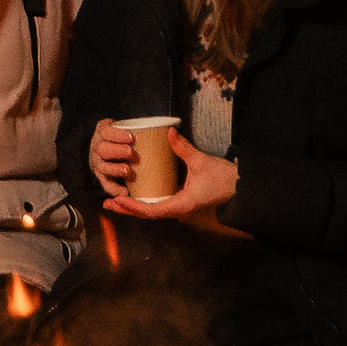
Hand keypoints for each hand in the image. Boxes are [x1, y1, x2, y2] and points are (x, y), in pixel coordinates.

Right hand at [88, 119, 137, 198]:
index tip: (132, 137)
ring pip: (102, 167)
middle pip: (102, 149)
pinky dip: (114, 189)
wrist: (115, 149)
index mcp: (103, 132)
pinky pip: (106, 185)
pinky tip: (125, 191)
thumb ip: (144, 130)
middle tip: (131, 153)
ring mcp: (98, 163)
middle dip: (117, 151)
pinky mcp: (102, 178)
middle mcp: (97, 147)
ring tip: (128, 171)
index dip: (117, 135)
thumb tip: (171, 131)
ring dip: (115, 169)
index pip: (105, 131)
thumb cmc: (127, 138)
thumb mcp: (128, 128)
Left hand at [108, 131, 241, 228]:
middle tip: (107, 202)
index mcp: (180, 205)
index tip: (117, 200)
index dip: (132, 207)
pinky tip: (135, 194)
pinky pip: (158, 204)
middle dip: (126, 209)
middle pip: (146, 214)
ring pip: (151, 211)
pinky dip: (144, 202)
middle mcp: (177, 209)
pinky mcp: (182, 201)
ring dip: (133, 207)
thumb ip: (183, 148)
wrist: (240, 187)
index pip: (151, 211)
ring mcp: (179, 206)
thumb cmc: (223, 178)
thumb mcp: (201, 162)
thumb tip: (169, 131)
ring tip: (115, 199)